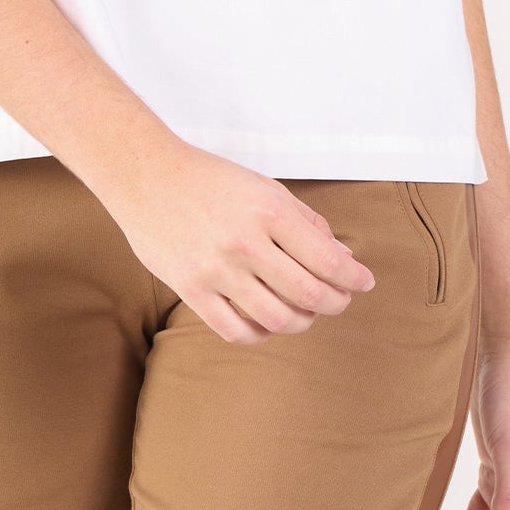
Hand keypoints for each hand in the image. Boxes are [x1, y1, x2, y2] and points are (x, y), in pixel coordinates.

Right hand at [97, 137, 376, 343]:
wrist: (146, 175)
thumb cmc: (209, 178)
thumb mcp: (264, 187)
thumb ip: (305, 222)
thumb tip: (342, 258)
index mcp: (268, 210)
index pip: (327, 259)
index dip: (352, 278)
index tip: (363, 283)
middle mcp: (245, 243)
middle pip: (308, 293)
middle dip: (334, 302)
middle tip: (339, 300)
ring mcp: (217, 270)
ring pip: (277, 318)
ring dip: (301, 321)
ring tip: (305, 313)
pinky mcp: (191, 290)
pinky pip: (236, 331)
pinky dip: (261, 334)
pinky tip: (267, 323)